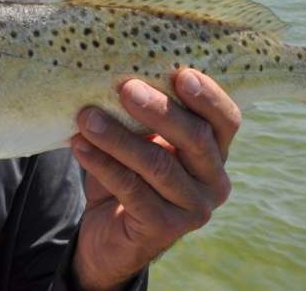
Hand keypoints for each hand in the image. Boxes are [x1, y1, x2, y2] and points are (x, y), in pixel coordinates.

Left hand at [69, 69, 240, 290]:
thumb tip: (120, 74)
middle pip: (196, 139)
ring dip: (119, 137)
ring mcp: (193, 209)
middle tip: (126, 88)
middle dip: (160, 110)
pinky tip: (80, 145)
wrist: (110, 231)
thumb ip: (145, 113)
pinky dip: (103, 164)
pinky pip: (132, 190)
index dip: (209, 96)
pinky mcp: (165, 229)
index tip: (181, 74)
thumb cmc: (130, 171)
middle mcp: (214, 181)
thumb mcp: (143, 139)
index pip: (226, 120)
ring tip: (87, 117)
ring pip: (159, 165)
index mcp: (216, 151)